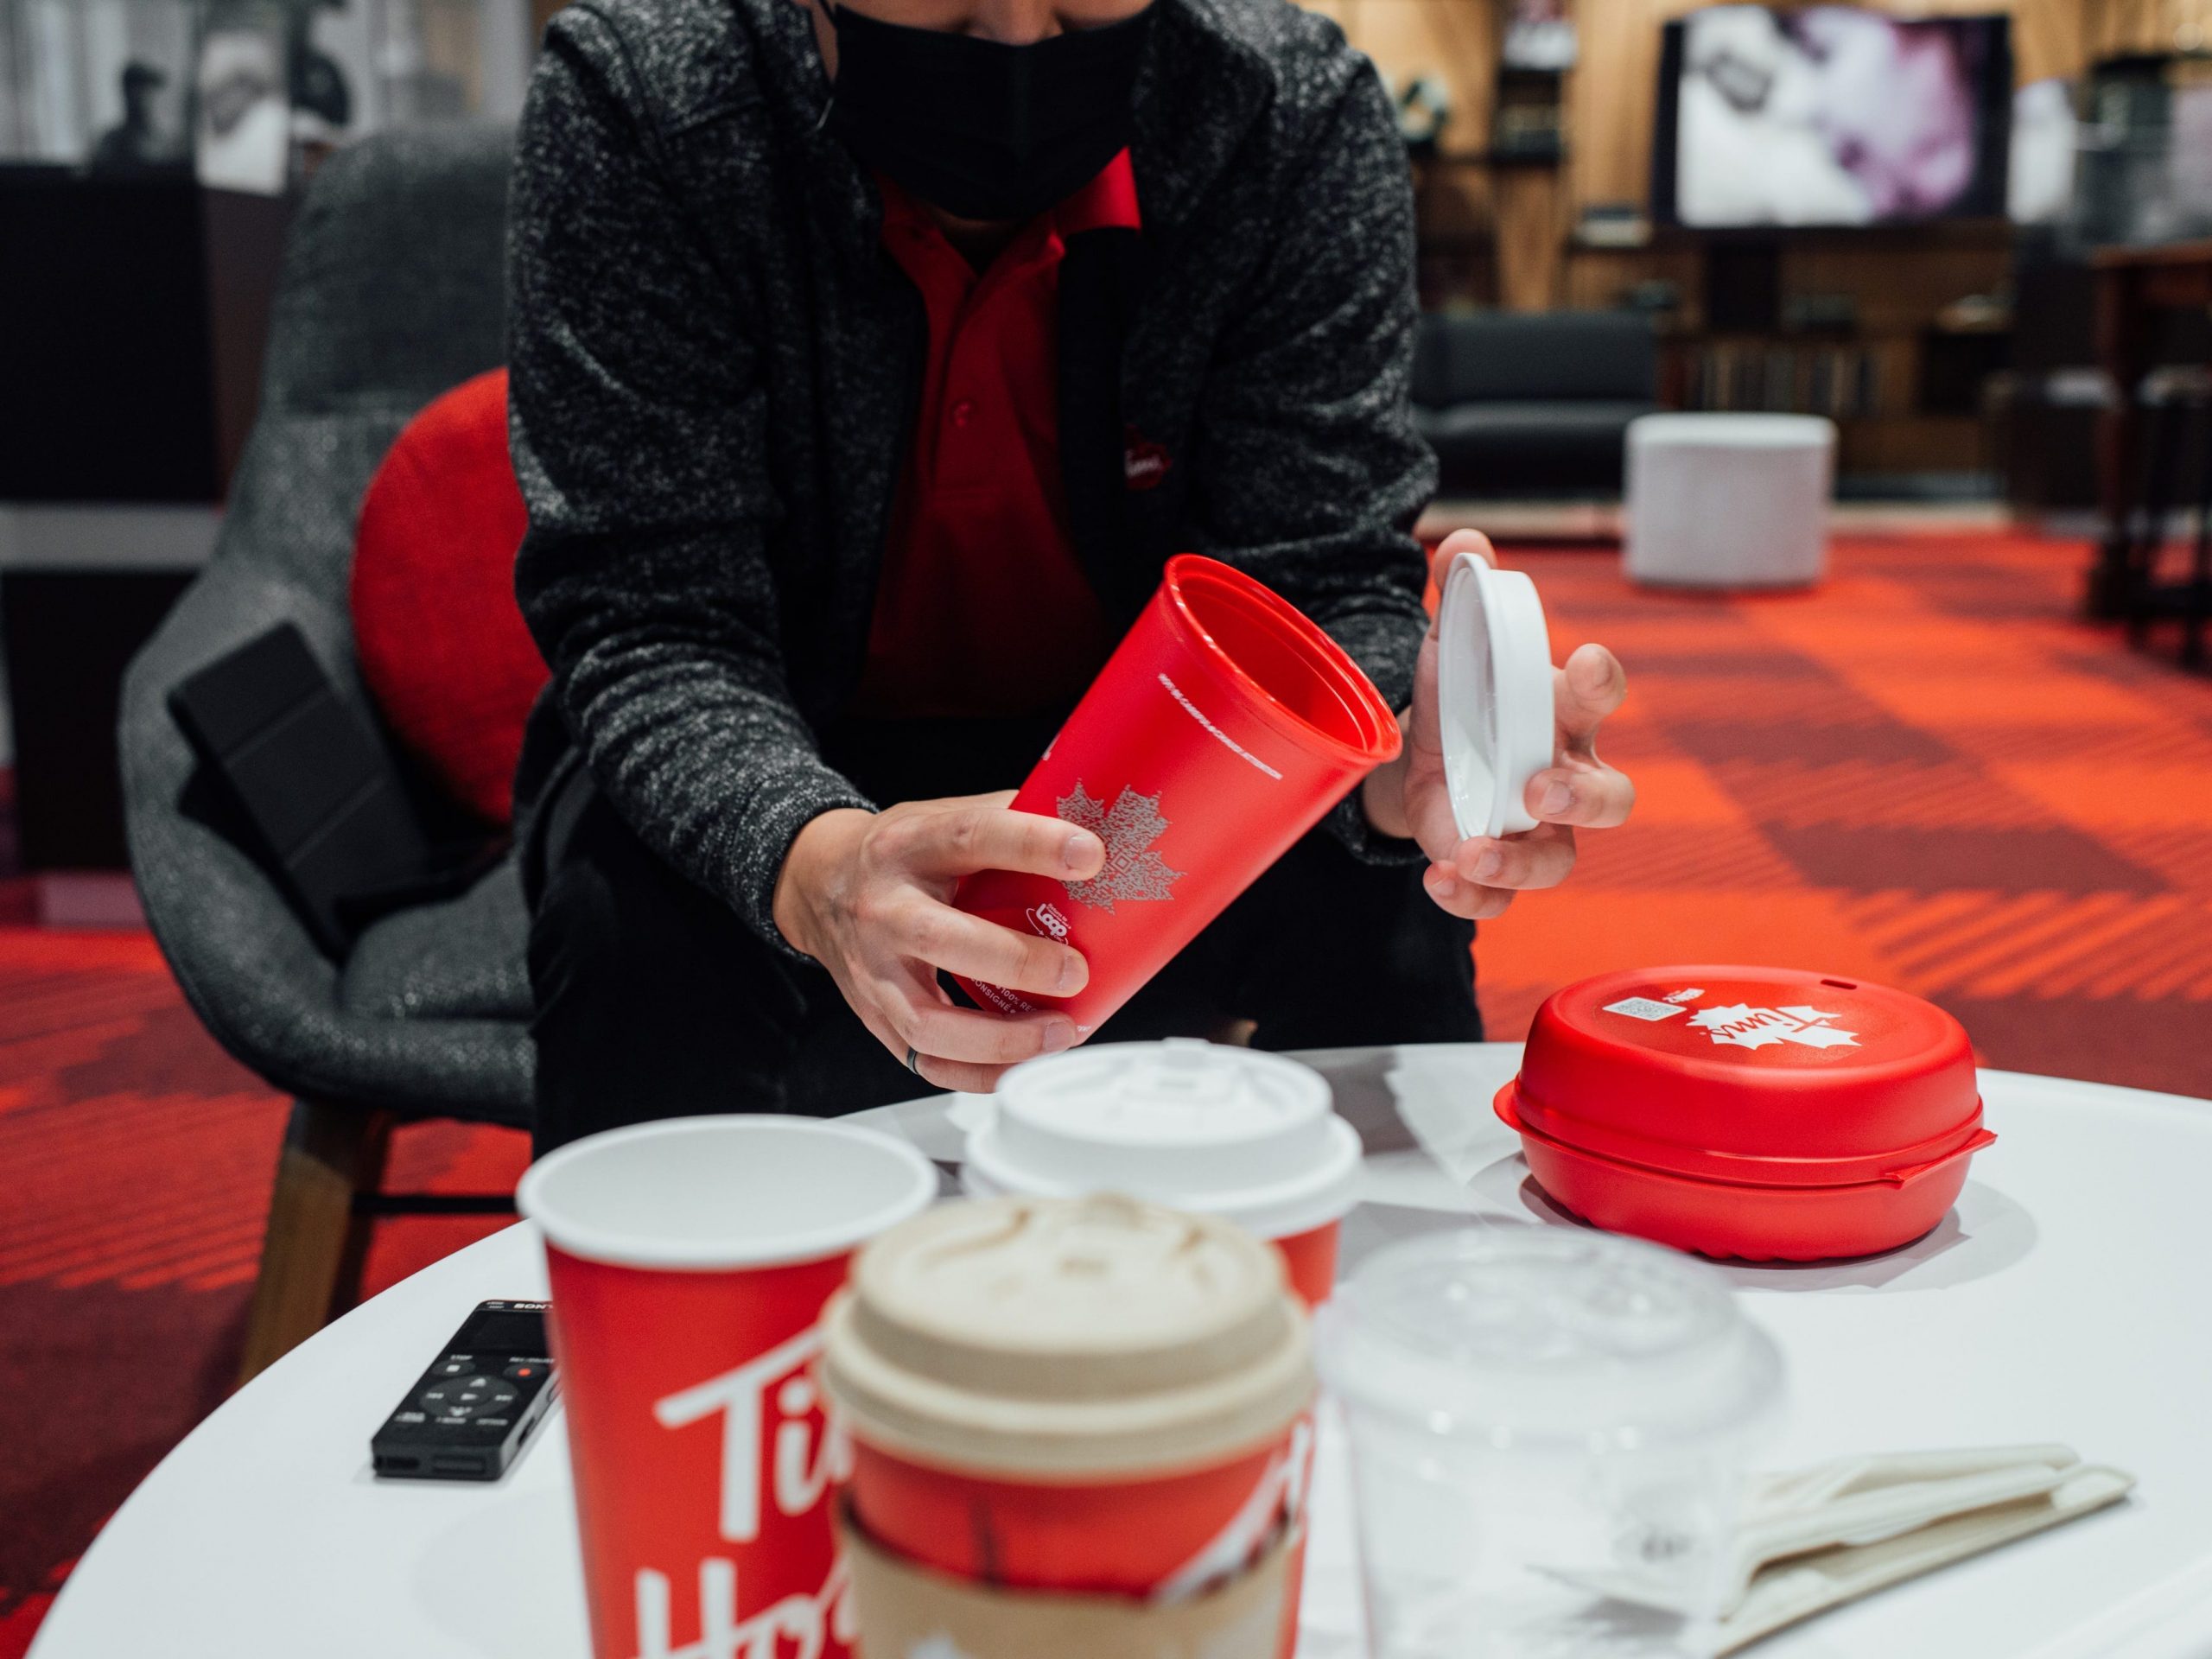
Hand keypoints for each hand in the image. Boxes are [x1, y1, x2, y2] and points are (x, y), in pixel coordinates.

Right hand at [771, 792, 1104, 1092]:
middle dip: (1016, 961)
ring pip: (928, 1021)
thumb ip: (1005, 819)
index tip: (1090, 855)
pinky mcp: (875, 1015)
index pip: (970, 836)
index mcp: (908, 844)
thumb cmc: (898, 853)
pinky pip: (926, 1060)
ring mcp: (874, 969)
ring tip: (1059, 1031)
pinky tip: (1023, 1063)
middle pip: (938, 938)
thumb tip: (1093, 820)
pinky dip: (979, 1072)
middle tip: (1075, 970)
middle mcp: (883, 907)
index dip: (1031, 844)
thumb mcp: (941, 816)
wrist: (819, 884)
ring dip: (1001, 1038)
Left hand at [1362, 529, 1634, 919]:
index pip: (1600, 691)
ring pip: (1560, 862)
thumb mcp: (1455, 641)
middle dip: (1583, 798)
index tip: (1579, 663)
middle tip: (1540, 791)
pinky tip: (1440, 880)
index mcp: (1563, 709)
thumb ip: (1462, 592)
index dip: (1598, 680)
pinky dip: (1475, 897)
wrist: (1431, 749)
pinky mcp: (1498, 862)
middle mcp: (1567, 774)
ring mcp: (1537, 829)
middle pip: (1612, 798)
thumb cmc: (1467, 691)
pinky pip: (1504, 899)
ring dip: (1520, 864)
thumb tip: (1463, 543)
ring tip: (1474, 855)